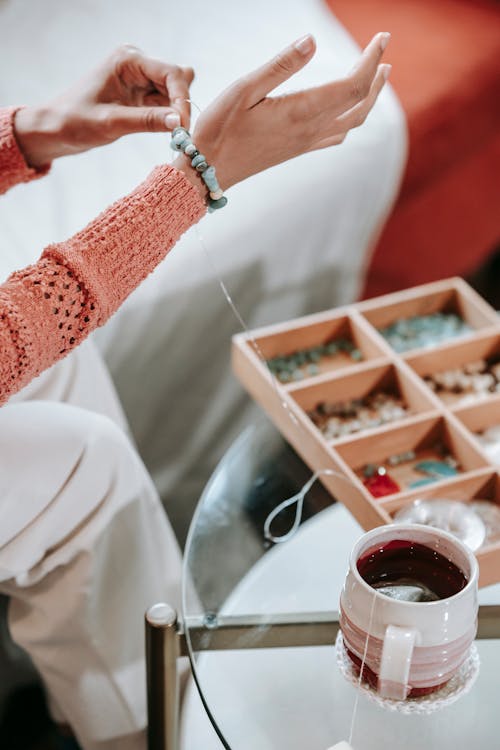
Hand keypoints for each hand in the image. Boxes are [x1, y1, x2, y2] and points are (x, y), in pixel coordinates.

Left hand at [14, 45, 193, 167]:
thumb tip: (180, 122)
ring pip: (174, 93)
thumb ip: (147, 121)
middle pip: (177, 80)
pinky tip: (162, 131)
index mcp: (128, 60)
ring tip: (169, 135)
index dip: (182, 99)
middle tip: (179, 133)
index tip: (184, 127)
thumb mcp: (111, 123)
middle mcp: (136, 64)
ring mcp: (140, 79)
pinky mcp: (140, 95)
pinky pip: (166, 104)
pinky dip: (168, 118)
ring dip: (175, 113)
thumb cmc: (75, 122)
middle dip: (181, 105)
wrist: (55, 129)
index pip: (171, 73)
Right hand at [175, 33, 390, 191]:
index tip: (381, 37)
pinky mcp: (297, 150)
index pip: (352, 85)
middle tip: (383, 47)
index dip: (371, 60)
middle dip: (376, 74)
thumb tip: (312, 41)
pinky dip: (352, 119)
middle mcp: (310, 130)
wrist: (208, 171)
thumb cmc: (219, 129)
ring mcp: (305, 143)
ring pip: (353, 121)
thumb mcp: (244, 89)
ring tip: (377, 76)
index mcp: (301, 112)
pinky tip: (349, 112)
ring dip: (369, 98)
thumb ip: (281, 66)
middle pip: (359, 102)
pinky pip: (336, 136)